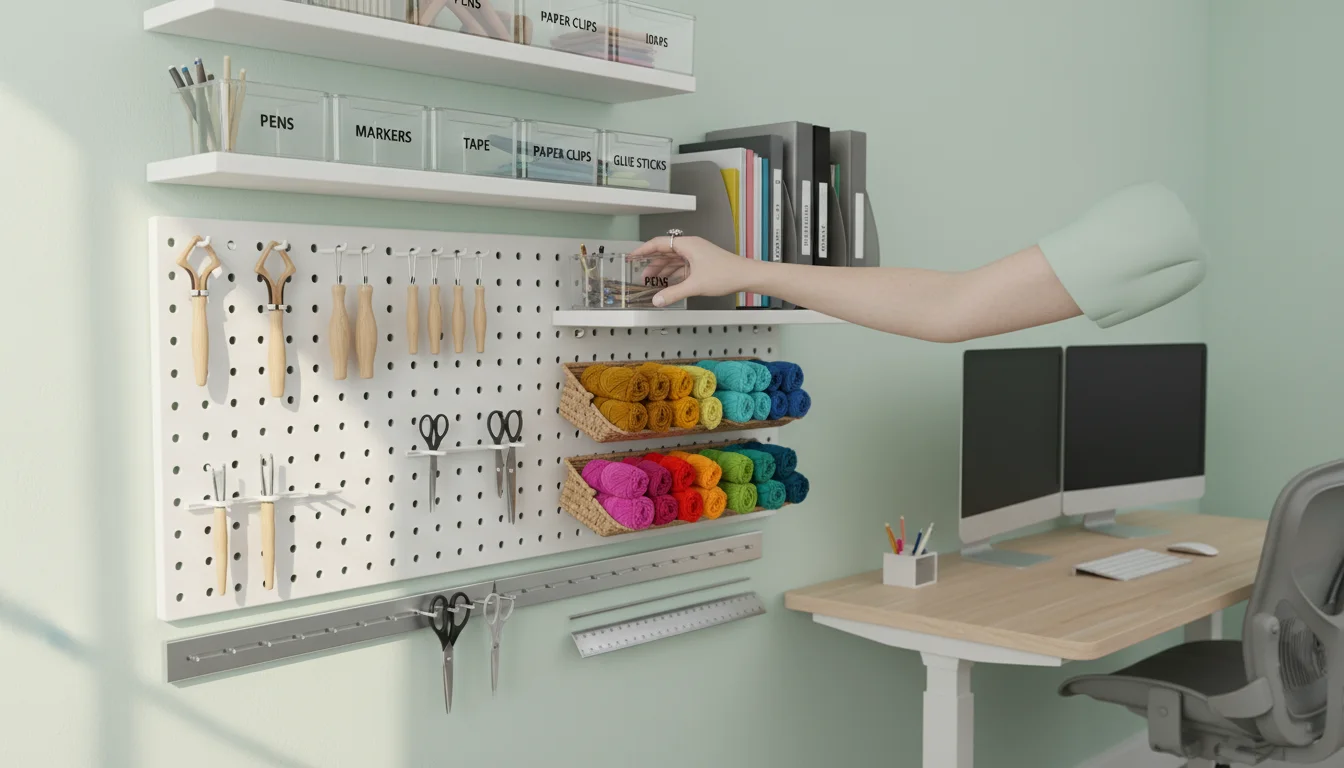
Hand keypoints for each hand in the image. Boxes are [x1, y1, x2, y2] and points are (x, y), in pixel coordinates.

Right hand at [628, 235, 754, 306]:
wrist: (746, 276)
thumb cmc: (726, 273)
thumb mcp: (695, 285)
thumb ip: (673, 293)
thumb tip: (657, 300)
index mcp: (688, 245)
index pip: (659, 243)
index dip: (643, 250)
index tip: (632, 256)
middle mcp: (691, 247)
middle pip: (665, 252)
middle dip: (652, 264)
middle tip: (641, 276)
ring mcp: (697, 255)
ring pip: (674, 261)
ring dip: (663, 271)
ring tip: (652, 282)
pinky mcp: (701, 263)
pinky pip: (682, 267)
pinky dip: (673, 275)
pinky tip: (668, 284)